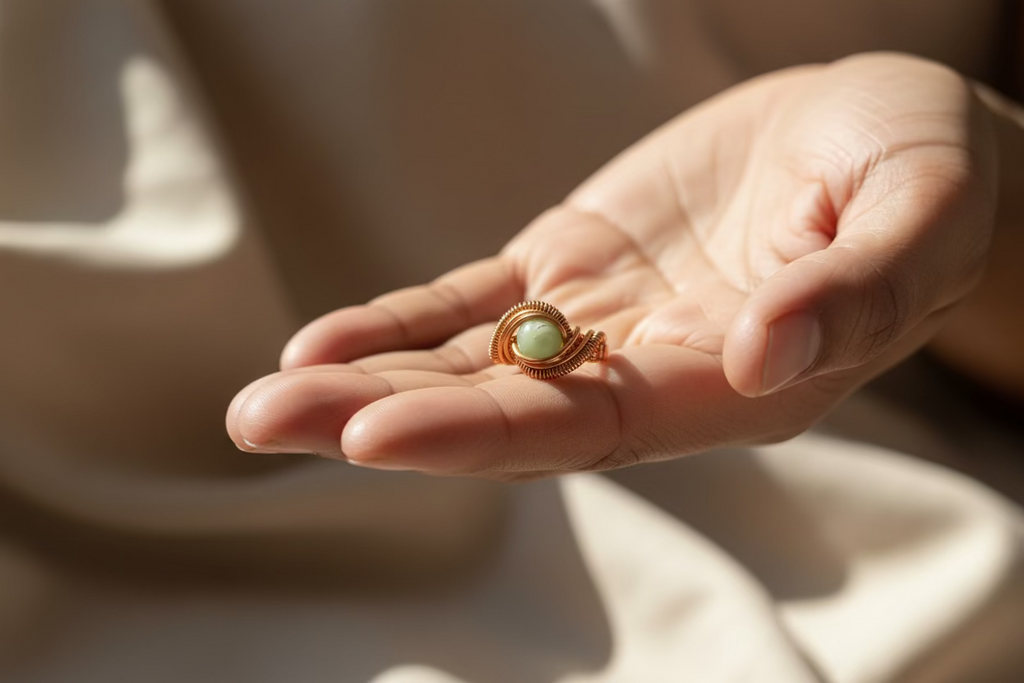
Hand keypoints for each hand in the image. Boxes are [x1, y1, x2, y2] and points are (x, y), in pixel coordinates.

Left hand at [226, 53, 995, 478]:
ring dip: (366, 380)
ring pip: (473, 366)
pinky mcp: (571, 268)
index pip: (593, 429)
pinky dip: (402, 323)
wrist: (881, 133)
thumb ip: (859, 287)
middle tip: (261, 422)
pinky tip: (323, 342)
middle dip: (383, 420)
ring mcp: (602, 323)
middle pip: (505, 414)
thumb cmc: (921, 172)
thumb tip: (765, 354)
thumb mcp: (918, 209)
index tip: (375, 433)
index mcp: (732, 385)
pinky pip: (475, 305)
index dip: (485, 431)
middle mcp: (651, 374)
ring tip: (261, 400)